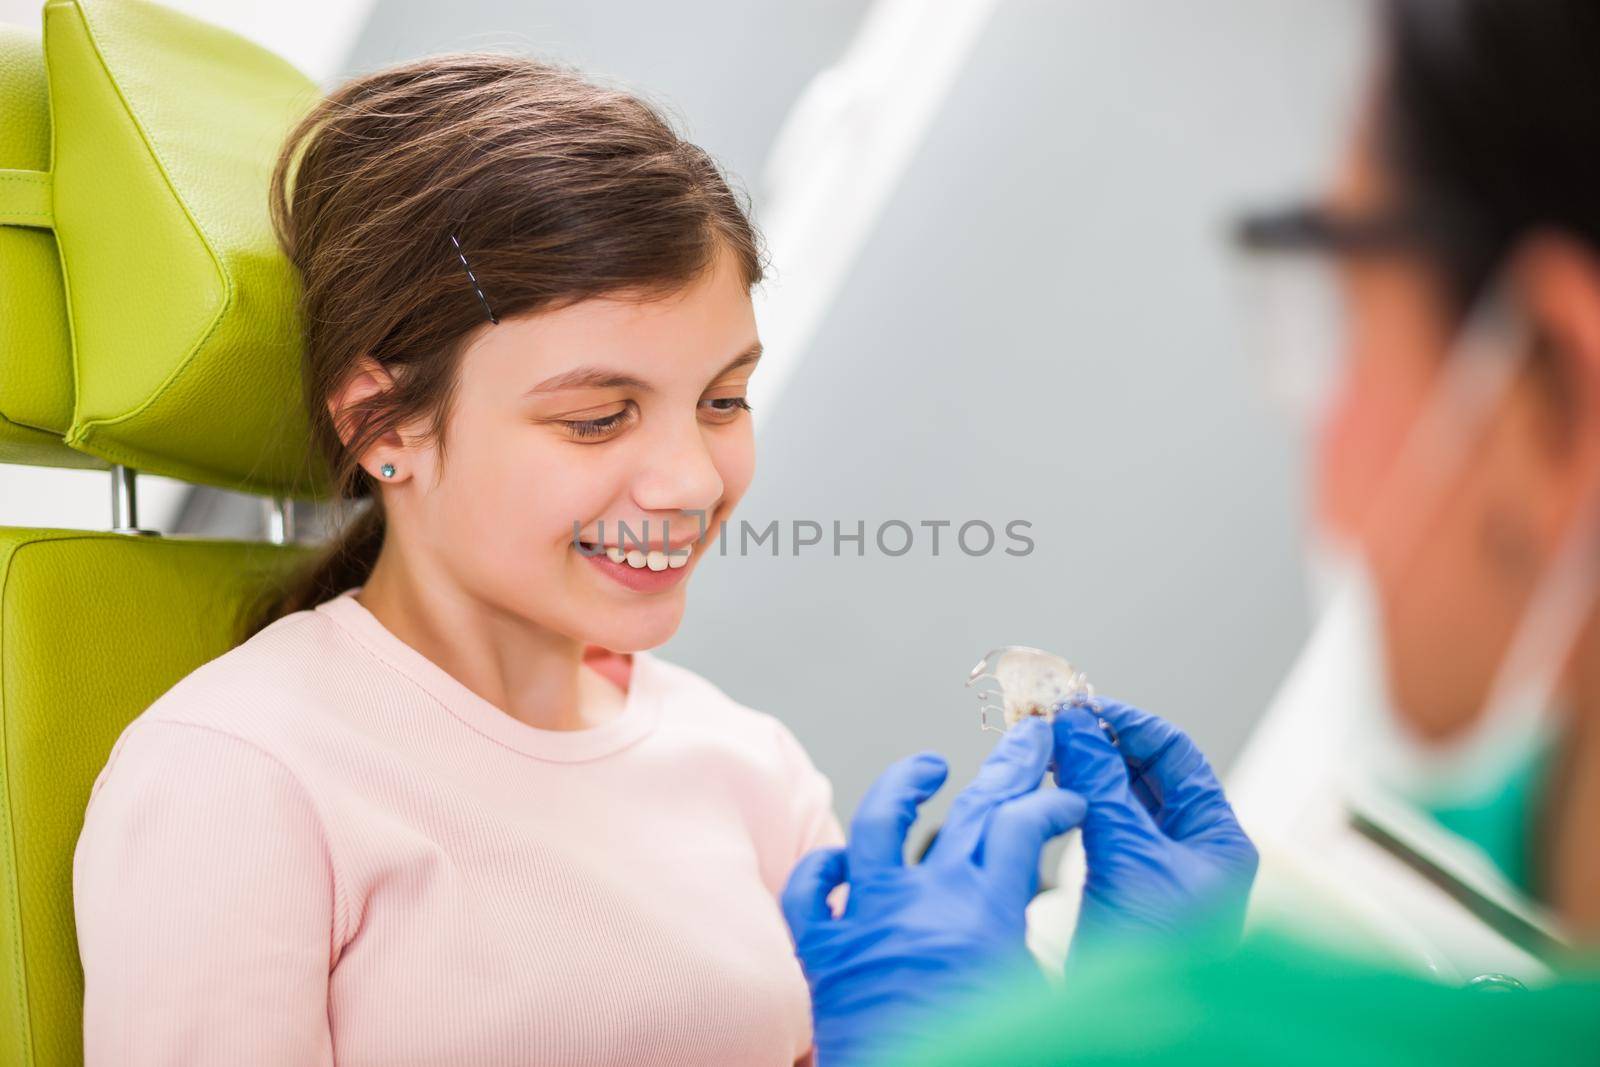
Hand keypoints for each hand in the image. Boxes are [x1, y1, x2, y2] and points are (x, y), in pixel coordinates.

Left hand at [782, 718, 1084, 1066]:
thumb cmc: (985, 1064)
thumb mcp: (1037, 1003)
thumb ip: (1036, 948)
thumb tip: (1057, 923)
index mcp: (985, 915)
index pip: (1023, 827)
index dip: (1051, 803)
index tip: (1068, 800)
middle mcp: (924, 902)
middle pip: (967, 810)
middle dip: (1008, 767)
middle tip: (1030, 737)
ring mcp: (867, 920)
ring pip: (878, 825)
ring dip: (906, 785)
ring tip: (930, 766)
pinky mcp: (822, 954)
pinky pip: (810, 893)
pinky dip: (822, 869)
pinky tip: (841, 856)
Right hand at [1052, 700, 1258, 955]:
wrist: (1128, 1029)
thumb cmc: (1154, 958)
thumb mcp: (1129, 858)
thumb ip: (1101, 784)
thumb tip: (1075, 723)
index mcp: (1219, 838)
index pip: (1174, 753)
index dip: (1125, 722)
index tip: (1077, 706)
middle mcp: (1193, 849)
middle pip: (1145, 770)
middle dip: (1098, 741)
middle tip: (1050, 719)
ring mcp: (1157, 868)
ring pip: (1119, 796)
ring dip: (1083, 767)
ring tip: (1043, 746)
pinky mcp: (1123, 887)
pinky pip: (1100, 825)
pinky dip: (1074, 799)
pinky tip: (1046, 788)